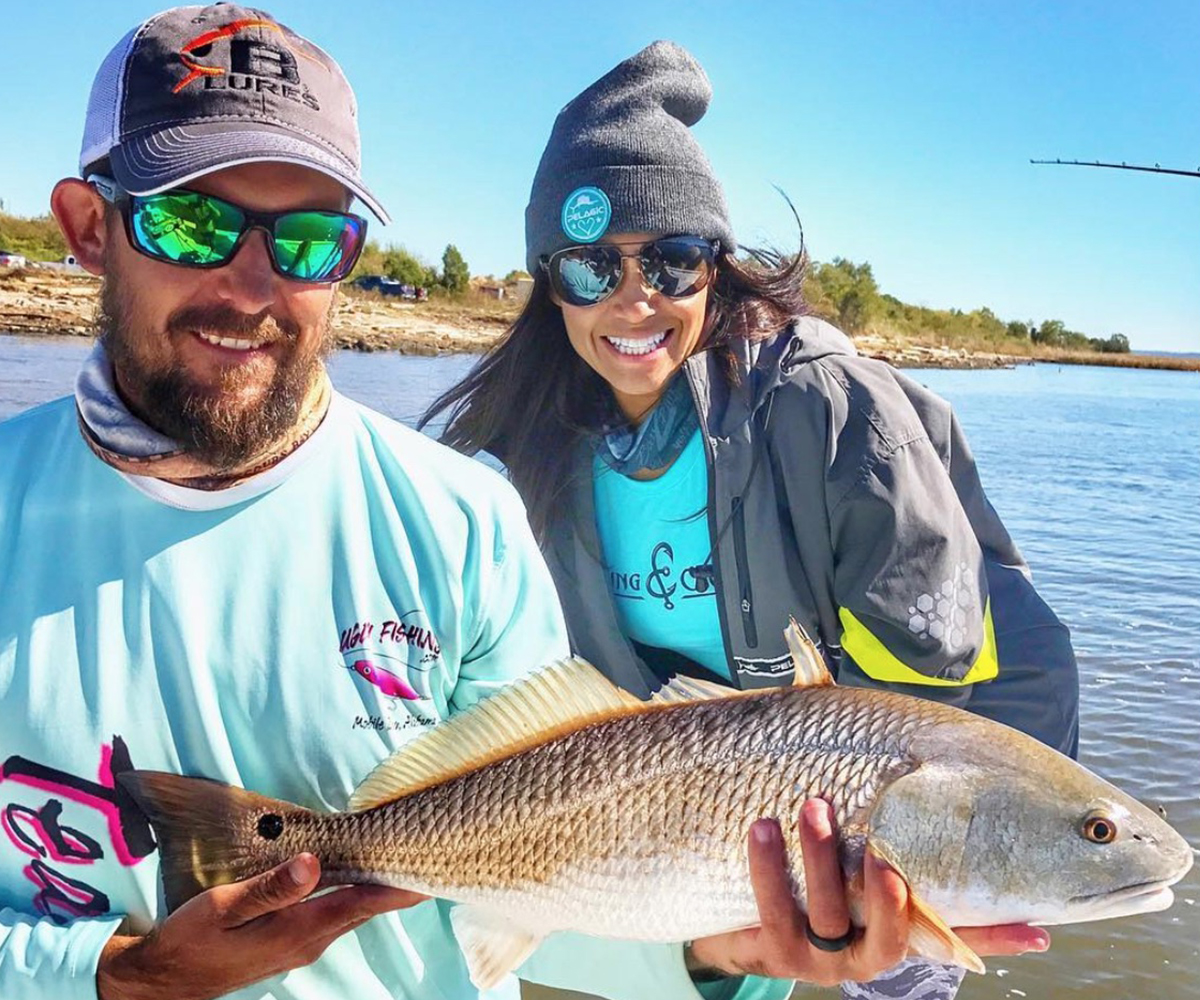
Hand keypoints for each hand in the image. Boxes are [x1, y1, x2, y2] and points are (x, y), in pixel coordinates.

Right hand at [97, 853, 425, 999]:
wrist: (166, 980)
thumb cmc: (191, 939)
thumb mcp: (224, 907)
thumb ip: (270, 887)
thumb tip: (313, 863)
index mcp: (299, 930)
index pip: (363, 902)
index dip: (399, 884)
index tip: (431, 865)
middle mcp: (310, 940)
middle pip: (367, 906)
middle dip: (398, 881)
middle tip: (430, 851)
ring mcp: (302, 944)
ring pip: (354, 910)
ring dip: (378, 886)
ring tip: (404, 856)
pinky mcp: (292, 941)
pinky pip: (336, 913)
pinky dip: (355, 892)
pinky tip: (360, 875)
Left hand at [686, 800, 1049, 985]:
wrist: (747, 934)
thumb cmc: (825, 901)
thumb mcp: (877, 897)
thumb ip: (934, 892)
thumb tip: (1028, 911)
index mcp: (895, 941)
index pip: (951, 939)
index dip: (992, 937)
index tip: (1026, 924)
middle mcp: (861, 957)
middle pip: (882, 930)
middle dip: (883, 893)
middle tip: (878, 847)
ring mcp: (816, 955)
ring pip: (825, 911)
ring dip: (819, 856)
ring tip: (813, 805)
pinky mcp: (773, 947)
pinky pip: (772, 905)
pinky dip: (768, 864)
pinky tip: (763, 826)